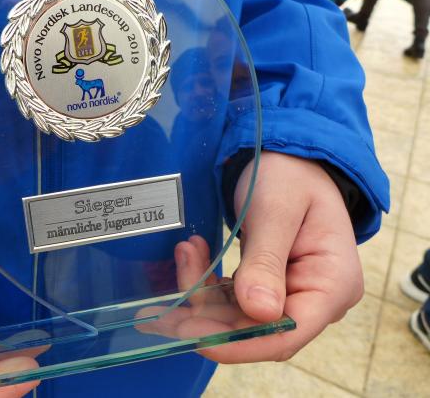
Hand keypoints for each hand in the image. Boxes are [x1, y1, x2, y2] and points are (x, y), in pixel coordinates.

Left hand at [136, 152, 363, 362]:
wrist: (289, 154)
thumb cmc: (289, 174)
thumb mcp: (275, 210)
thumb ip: (266, 261)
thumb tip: (259, 312)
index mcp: (333, 284)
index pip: (287, 334)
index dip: (240, 343)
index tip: (195, 338)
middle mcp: (317, 297)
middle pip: (256, 328)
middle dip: (208, 318)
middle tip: (165, 308)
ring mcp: (292, 293)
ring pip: (238, 316)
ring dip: (203, 293)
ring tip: (185, 253)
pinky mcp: (269, 285)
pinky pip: (233, 298)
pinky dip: (208, 283)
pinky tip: (192, 254)